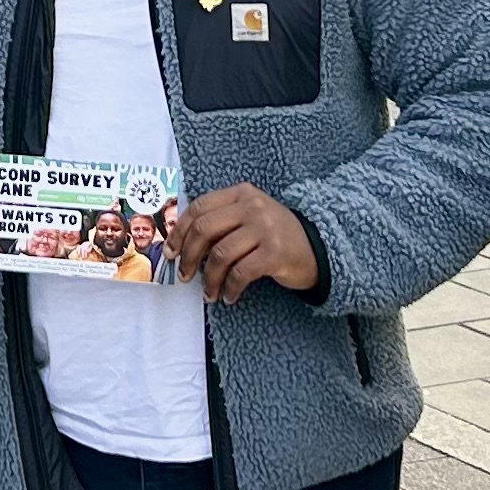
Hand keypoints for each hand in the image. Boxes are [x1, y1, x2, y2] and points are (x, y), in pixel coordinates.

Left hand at [178, 185, 320, 305]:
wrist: (318, 248)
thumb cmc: (275, 236)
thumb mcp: (249, 217)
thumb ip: (221, 222)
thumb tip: (181, 244)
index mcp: (241, 193)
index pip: (199, 208)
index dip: (179, 232)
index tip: (171, 252)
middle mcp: (252, 206)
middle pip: (205, 229)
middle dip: (189, 256)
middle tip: (185, 275)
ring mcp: (265, 228)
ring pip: (221, 254)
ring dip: (209, 279)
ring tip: (210, 293)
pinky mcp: (275, 252)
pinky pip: (240, 273)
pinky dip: (230, 288)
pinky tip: (229, 296)